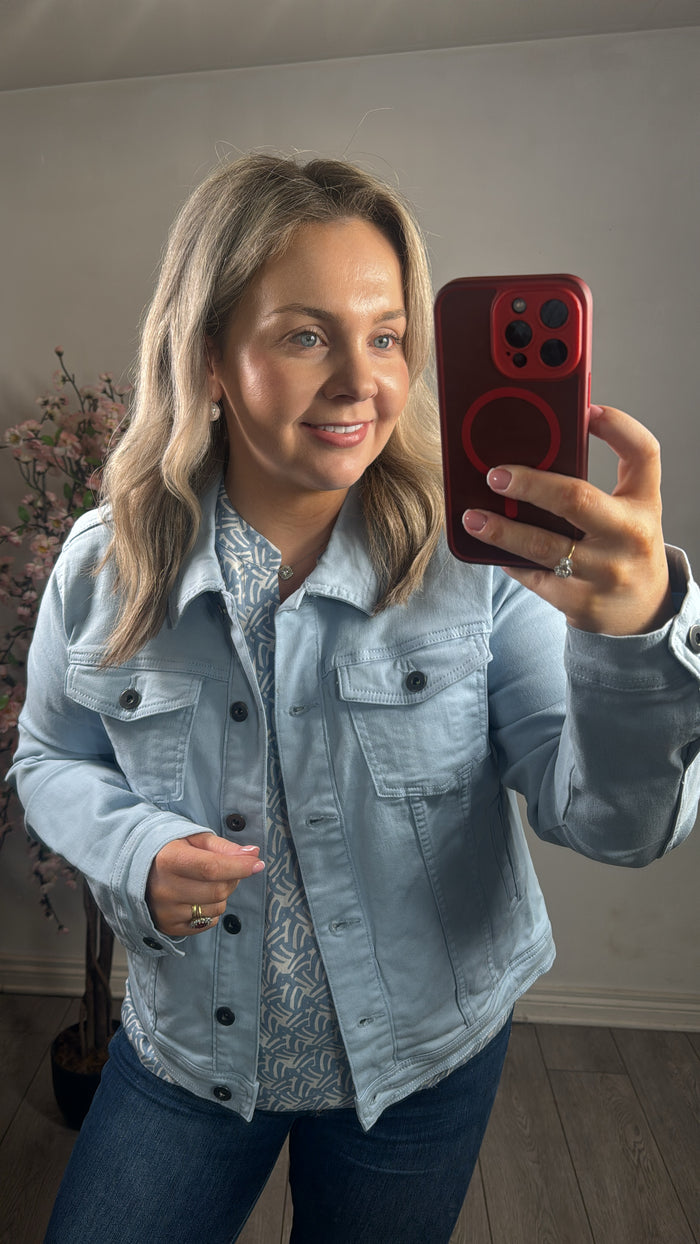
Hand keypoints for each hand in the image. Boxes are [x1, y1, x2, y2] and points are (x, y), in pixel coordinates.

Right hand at [146, 832, 264, 936]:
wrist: (135, 869)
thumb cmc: (170, 849)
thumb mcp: (194, 840)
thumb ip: (224, 847)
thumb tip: (253, 853)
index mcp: (169, 860)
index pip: (212, 868)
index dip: (239, 867)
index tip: (257, 863)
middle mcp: (165, 889)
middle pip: (217, 891)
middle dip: (232, 879)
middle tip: (227, 869)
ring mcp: (166, 912)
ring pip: (215, 909)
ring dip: (221, 896)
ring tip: (205, 882)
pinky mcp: (169, 927)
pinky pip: (206, 923)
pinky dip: (211, 911)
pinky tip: (197, 897)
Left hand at [462, 405, 672, 634]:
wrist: (643, 612)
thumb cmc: (627, 546)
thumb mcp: (630, 508)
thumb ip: (606, 474)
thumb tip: (558, 434)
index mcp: (643, 504)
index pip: (642, 453)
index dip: (618, 425)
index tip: (586, 408)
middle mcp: (629, 536)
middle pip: (575, 498)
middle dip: (529, 484)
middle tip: (495, 475)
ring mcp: (604, 573)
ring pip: (543, 546)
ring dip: (501, 530)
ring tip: (472, 518)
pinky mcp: (580, 602)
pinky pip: (534, 576)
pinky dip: (509, 560)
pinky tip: (490, 547)